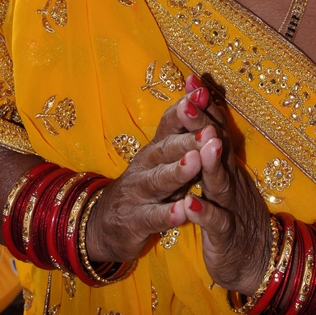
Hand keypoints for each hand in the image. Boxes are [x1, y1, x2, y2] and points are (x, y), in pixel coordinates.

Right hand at [84, 83, 212, 263]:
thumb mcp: (162, 158)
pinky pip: (153, 217)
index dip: (185, 109)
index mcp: (155, 148)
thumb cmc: (146, 185)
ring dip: (178, 171)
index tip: (203, 93)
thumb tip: (202, 91)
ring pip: (159, 180)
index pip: (169, 123)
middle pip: (166, 149)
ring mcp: (138, 193)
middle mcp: (145, 166)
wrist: (106, 223)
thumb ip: (181, 131)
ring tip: (196, 162)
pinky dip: (168, 214)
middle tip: (209, 130)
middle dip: (188, 139)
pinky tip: (183, 212)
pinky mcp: (135, 221)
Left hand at [176, 81, 272, 294]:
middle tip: (192, 96)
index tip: (191, 78)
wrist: (260, 261)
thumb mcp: (225, 178)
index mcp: (227, 165)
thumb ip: (216, 149)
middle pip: (219, 145)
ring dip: (212, 163)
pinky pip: (216, 223)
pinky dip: (204, 213)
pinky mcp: (226, 235)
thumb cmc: (235, 214)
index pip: (215, 128)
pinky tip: (191, 205)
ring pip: (222, 181)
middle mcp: (232, 179)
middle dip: (205, 121)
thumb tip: (206, 114)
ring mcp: (232, 205)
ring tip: (206, 143)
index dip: (204, 104)